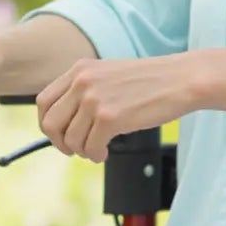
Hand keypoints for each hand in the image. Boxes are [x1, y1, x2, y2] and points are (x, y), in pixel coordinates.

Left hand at [37, 54, 198, 162]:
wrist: (182, 79)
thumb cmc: (152, 81)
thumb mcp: (109, 75)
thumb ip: (85, 91)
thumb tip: (66, 122)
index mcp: (80, 70)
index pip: (43, 102)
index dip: (48, 125)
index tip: (60, 135)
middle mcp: (83, 82)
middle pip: (51, 123)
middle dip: (59, 143)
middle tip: (74, 150)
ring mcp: (95, 99)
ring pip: (71, 139)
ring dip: (82, 151)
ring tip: (97, 150)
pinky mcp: (110, 117)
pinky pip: (90, 147)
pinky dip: (95, 156)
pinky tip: (105, 153)